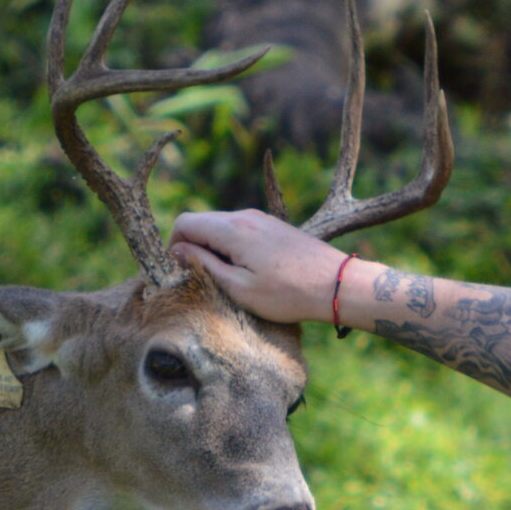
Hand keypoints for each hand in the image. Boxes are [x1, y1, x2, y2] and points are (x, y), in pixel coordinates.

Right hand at [171, 210, 353, 325]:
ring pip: (221, 226)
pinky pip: (240, 230)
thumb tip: (178, 251)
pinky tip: (249, 271)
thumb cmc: (287, 294)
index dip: (174, 246)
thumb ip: (204, 266)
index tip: (182, 270)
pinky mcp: (274, 226)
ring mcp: (261, 218)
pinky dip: (233, 247)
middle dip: (194, 247)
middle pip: (202, 222)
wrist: (337, 285)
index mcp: (232, 228)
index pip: (184, 222)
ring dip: (215, 248)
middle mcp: (245, 215)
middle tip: (205, 278)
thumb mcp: (239, 288)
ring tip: (230, 279)